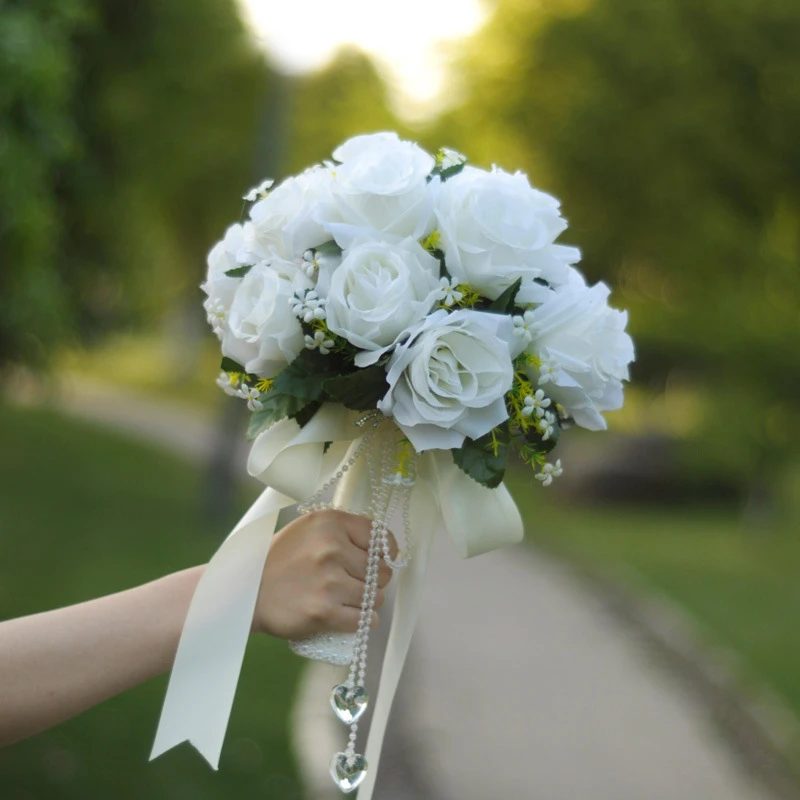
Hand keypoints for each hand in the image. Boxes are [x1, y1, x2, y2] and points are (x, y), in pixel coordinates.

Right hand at [253, 510, 395, 639]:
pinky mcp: (324, 612)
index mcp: (330, 522)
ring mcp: (329, 582)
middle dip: (374, 580)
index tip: (378, 560)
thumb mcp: (309, 529)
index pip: (380, 537)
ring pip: (375, 597)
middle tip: (356, 583)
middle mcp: (332, 548)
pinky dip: (363, 621)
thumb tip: (382, 546)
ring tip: (350, 600)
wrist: (246, 591)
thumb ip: (343, 531)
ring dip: (368, 602)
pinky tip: (353, 617)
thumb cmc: (280, 559)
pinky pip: (364, 619)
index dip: (384, 552)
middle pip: (381, 571)